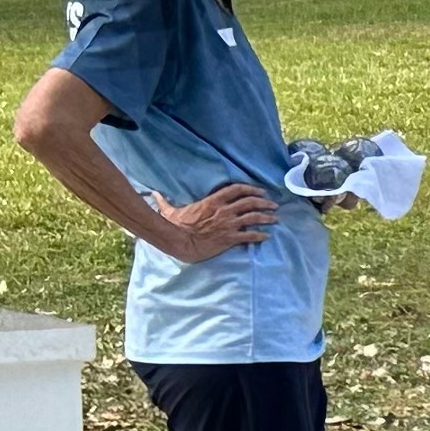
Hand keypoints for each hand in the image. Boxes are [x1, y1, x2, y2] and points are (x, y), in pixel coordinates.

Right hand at [147, 182, 277, 262]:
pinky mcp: (230, 238)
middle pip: (250, 202)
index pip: (237, 189)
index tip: (260, 191)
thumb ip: (165, 201)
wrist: (180, 242)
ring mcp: (229, 224)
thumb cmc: (176, 226)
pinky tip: (267, 236)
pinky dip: (260, 235)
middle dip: (264, 202)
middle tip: (274, 204)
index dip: (251, 189)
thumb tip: (153, 193)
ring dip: (267, 217)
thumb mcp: (170, 210)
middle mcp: (224, 210)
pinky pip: (250, 236)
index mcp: (213, 201)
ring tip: (275, 218)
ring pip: (254, 217)